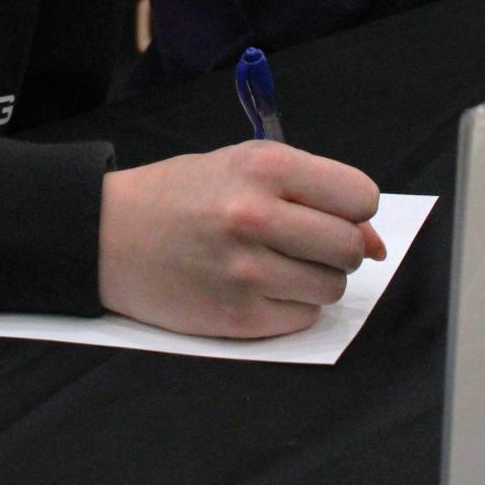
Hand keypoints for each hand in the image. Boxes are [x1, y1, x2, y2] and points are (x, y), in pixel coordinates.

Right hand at [97, 142, 385, 338]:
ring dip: (316, 278)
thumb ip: (310, 192)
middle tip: (305, 240)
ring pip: (332, 287)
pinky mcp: (239, 317)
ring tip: (277, 261)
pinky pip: (303, 318)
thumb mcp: (241, 166)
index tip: (333, 211)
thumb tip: (376, 243)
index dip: (352, 207)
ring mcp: (248, 271)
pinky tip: (258, 284)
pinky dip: (291, 305)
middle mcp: (257, 216)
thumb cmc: (181, 193)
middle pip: (350, 247)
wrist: (108, 234)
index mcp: (263, 167)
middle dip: (339, 246)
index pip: (358, 196)